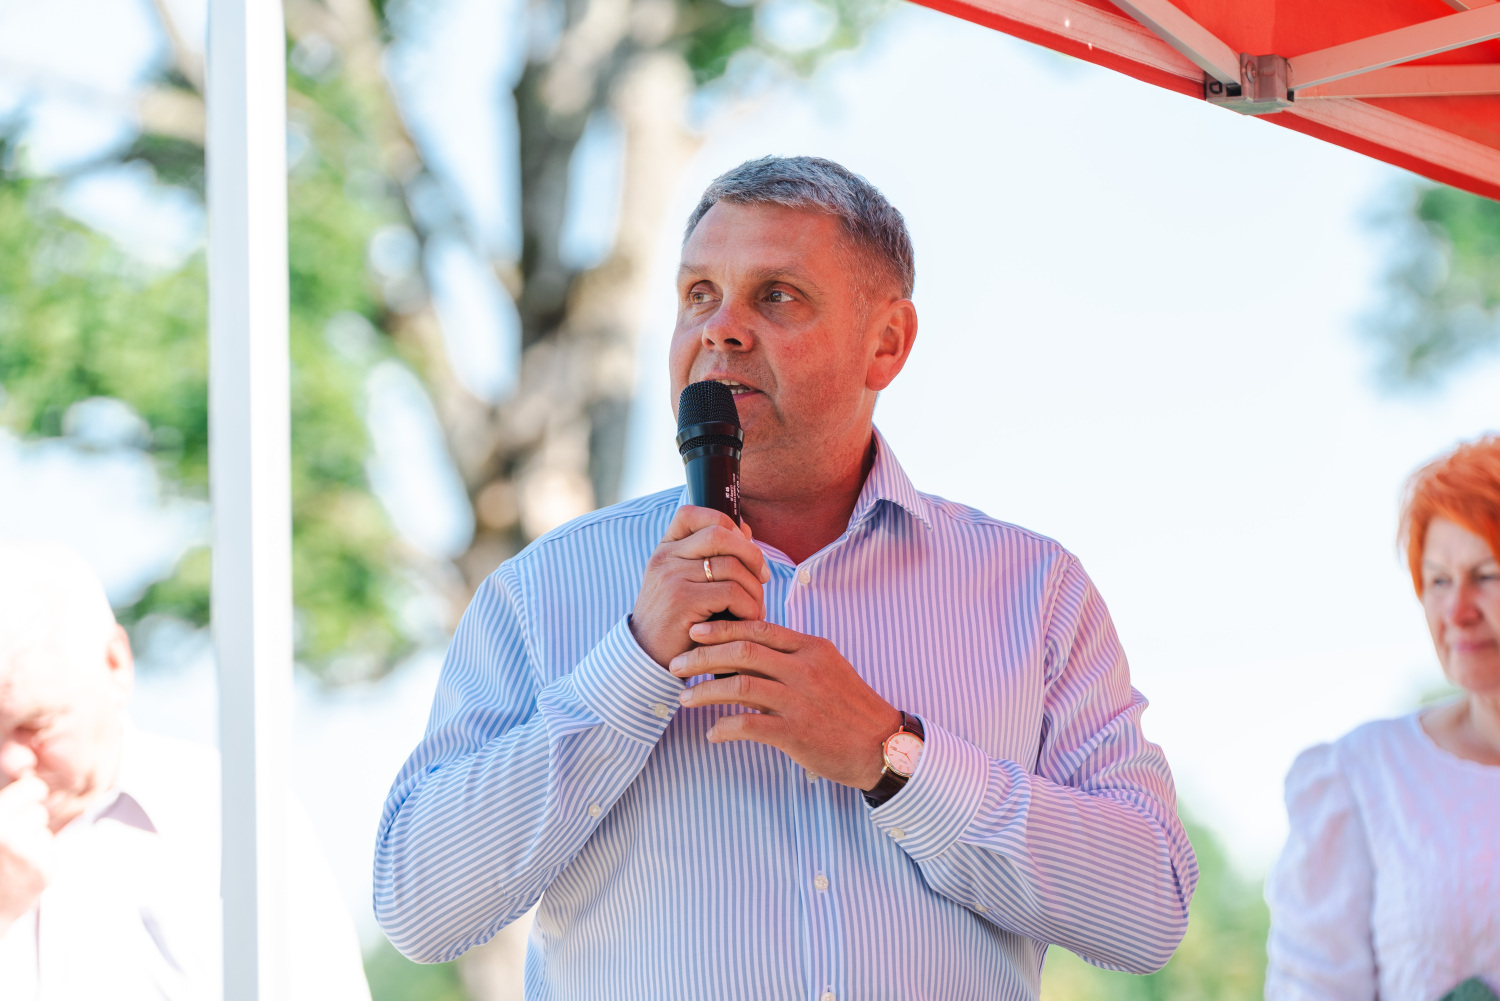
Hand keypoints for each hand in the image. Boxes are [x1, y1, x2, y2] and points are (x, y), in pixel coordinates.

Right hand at [0, 773, 55, 933]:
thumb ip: (7, 807)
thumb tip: (32, 781)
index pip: (33, 788)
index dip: (29, 794)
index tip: (26, 799)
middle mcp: (7, 834)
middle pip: (38, 812)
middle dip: (27, 823)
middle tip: (9, 841)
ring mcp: (26, 853)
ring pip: (44, 832)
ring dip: (32, 842)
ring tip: (10, 859)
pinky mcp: (42, 871)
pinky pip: (49, 850)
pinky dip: (38, 859)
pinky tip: (19, 871)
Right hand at [630, 506, 771, 667]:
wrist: (647, 656)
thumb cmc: (676, 620)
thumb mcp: (685, 582)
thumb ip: (711, 556)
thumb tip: (746, 531)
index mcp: (665, 548)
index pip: (695, 513)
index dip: (727, 523)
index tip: (744, 546)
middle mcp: (665, 557)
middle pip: (720, 534)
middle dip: (752, 554)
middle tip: (762, 577)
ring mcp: (671, 577)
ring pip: (732, 567)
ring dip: (755, 589)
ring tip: (756, 608)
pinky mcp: (683, 601)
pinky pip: (732, 593)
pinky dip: (749, 607)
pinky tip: (748, 619)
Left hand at [670, 619, 902, 789]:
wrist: (883, 744)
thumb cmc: (850, 706)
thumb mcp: (826, 667)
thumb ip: (791, 656)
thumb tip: (749, 649)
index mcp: (811, 648)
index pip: (758, 628)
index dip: (722, 628)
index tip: (695, 632)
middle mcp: (805, 669)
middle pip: (743, 652)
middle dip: (702, 656)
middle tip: (676, 664)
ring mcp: (801, 700)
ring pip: (740, 686)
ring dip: (705, 691)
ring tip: (684, 698)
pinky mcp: (798, 733)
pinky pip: (750, 726)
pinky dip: (725, 728)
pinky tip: (713, 733)